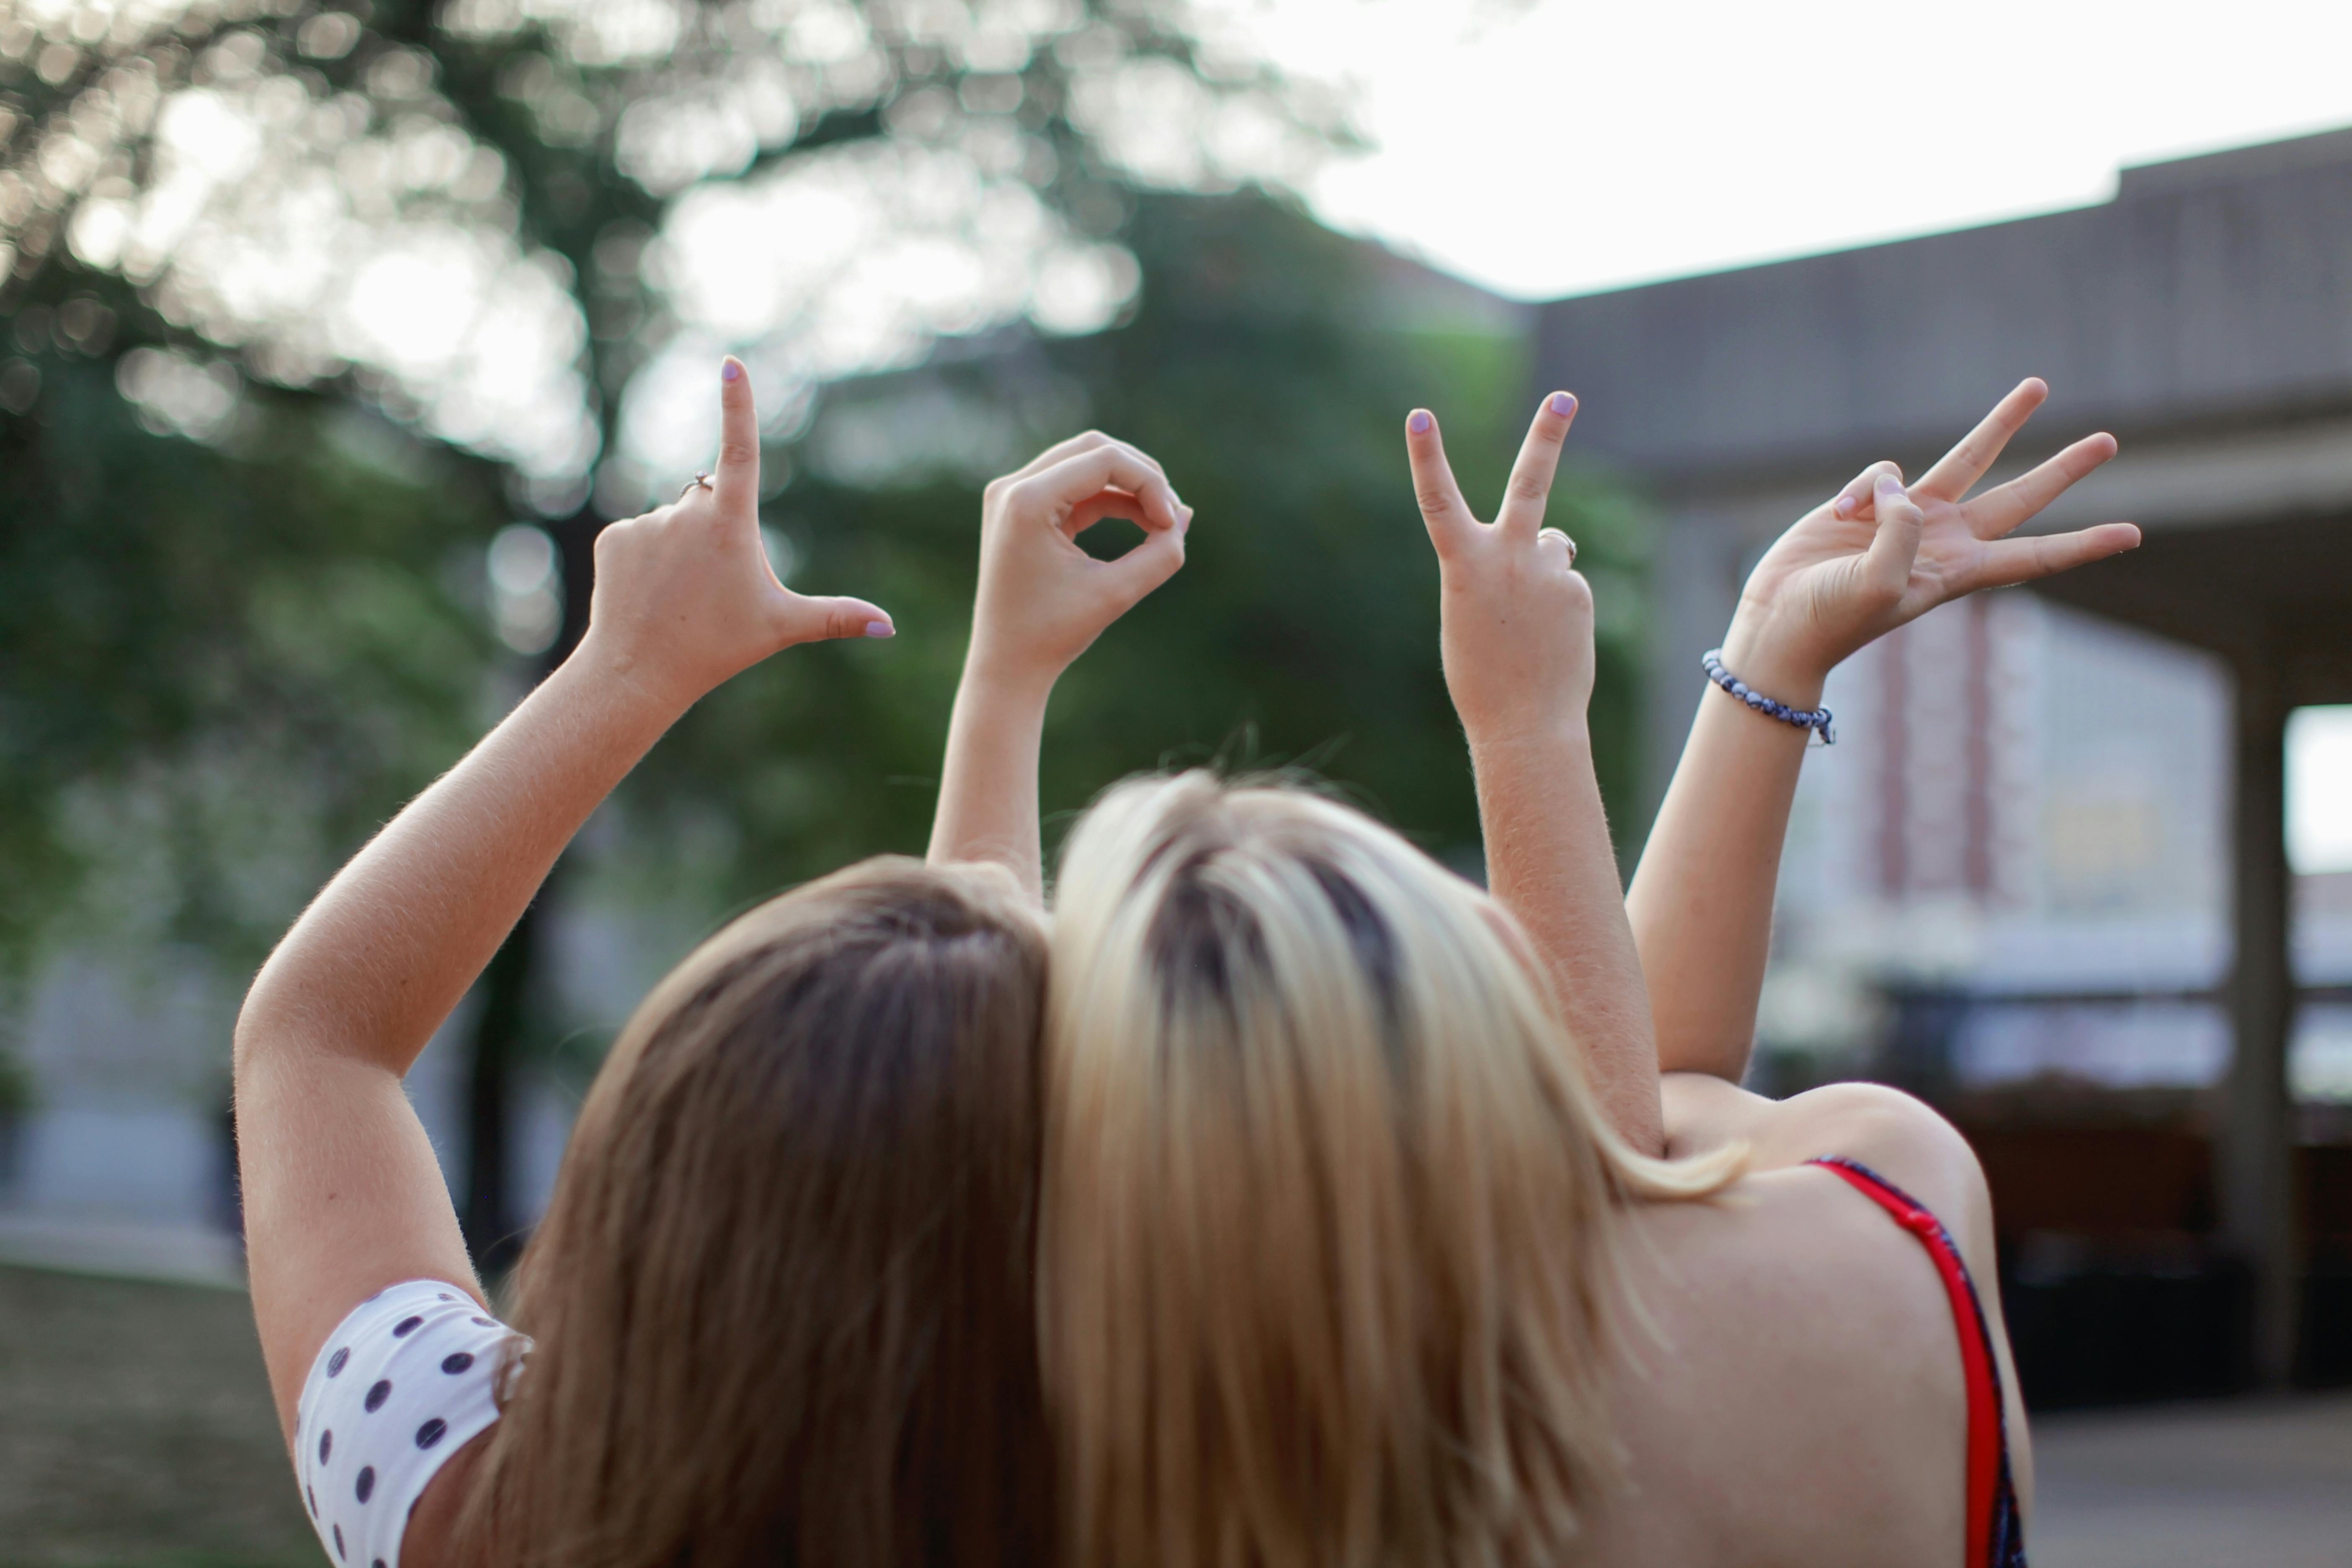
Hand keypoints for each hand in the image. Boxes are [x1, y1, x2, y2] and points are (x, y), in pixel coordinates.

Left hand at [578, 357, 891, 710]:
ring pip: (675, 523)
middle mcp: (686, 511)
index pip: (740, 449)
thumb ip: (835, 617)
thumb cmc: (717, 648)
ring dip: (681, 550)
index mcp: (730, 522)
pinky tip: (649, 594)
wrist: (637, 673)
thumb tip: (889, 626)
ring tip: (678, 597)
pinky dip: (647, 561)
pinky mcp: (614, 537)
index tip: (732, 364)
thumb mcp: (781, 627)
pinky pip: (640, 537)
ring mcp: (646, 522)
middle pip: (711, 502)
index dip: (738, 404)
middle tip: (714, 587)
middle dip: (716, 531)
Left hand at [965, 430, 1189, 691]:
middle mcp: (1012, 487)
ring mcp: (1012, 495)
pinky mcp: (1020, 509)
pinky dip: (1109, 500)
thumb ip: (1160, 555)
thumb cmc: (1053, 635)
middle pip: (1094, 449)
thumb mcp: (1115, 594)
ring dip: (1128, 486)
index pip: (1104, 459)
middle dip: (1141, 476)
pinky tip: (1143, 523)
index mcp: (1026, 501)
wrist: (1005, 665)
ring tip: (1161, 523)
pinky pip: (1074, 486)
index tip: (1171, 525)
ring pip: (1085, 463)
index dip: (1150, 483)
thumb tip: (1184, 516)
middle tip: (1171, 516)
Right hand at [1406, 392, 1594, 742]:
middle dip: (1547, 434)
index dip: (1425, 457)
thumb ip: (1493, 570)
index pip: (1437, 501)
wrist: (1525, 724)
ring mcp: (1548, 571)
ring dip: (1543, 570)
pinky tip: (1550, 639)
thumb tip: (1542, 546)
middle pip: (1529, 481)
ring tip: (1531, 623)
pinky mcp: (1578, 589)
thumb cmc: (1482, 677)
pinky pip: (1565, 582)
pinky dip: (1558, 605)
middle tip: (1564, 396)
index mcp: (1463, 564)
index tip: (1418, 415)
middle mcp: (1507, 557)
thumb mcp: (1469, 614)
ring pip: (1551, 547)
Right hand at [1724, 379, 2139, 698]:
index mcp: (1958, 572)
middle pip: (2019, 497)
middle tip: (2108, 442)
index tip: (2132, 535)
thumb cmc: (1832, 618)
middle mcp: (1945, 541)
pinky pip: (1883, 474)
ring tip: (2041, 385)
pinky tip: (1839, 516)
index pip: (2035, 556)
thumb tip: (1904, 487)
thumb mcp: (1876, 583)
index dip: (2083, 544)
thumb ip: (1903, 532)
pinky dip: (1862, 488)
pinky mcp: (1869, 502)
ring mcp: (1908, 519)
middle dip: (2064, 470)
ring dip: (2005, 423)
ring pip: (1970, 458)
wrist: (1778, 622)